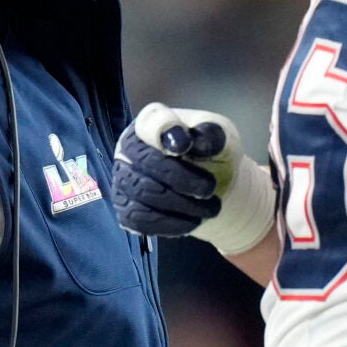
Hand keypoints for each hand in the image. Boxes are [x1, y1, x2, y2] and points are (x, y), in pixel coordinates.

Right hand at [112, 103, 275, 254]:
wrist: (212, 190)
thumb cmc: (212, 156)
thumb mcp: (222, 138)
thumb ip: (212, 134)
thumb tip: (197, 140)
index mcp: (151, 122)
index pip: (150, 123)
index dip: (164, 132)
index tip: (185, 145)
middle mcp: (129, 148)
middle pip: (146, 162)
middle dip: (183, 179)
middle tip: (210, 189)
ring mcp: (123, 179)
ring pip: (142, 193)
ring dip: (181, 205)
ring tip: (211, 208)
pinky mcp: (125, 208)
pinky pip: (140, 219)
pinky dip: (170, 224)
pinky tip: (193, 221)